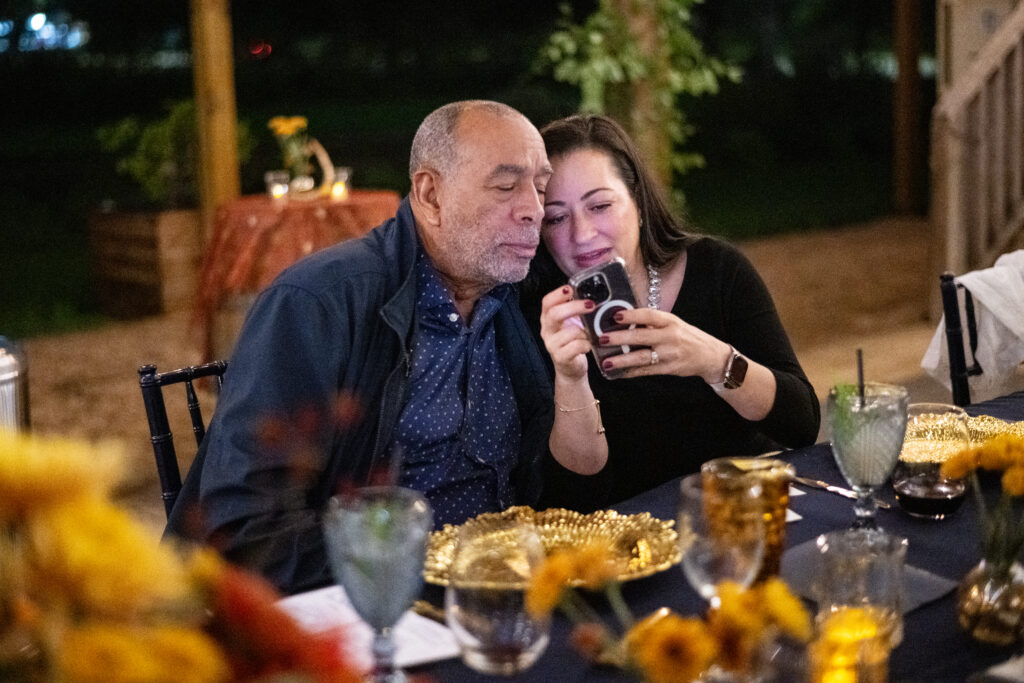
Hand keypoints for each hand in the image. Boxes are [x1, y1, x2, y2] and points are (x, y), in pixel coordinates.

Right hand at [539, 286, 592, 380]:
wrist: (571, 368)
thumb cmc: (573, 341)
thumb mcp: (572, 323)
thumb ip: (576, 309)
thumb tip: (592, 292)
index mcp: (548, 318)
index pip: (547, 302)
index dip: (557, 294)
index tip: (570, 288)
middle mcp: (547, 330)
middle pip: (554, 314)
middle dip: (574, 307)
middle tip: (591, 305)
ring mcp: (552, 345)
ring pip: (569, 332)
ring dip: (585, 331)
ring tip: (591, 332)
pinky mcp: (560, 357)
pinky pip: (576, 347)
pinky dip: (586, 344)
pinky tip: (589, 345)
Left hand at [595, 307, 730, 381]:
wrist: (710, 356)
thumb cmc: (687, 337)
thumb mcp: (674, 323)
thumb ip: (653, 322)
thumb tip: (625, 319)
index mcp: (670, 321)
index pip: (649, 315)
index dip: (632, 315)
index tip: (615, 315)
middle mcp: (670, 336)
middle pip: (641, 337)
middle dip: (619, 338)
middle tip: (602, 338)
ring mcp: (669, 354)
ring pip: (642, 357)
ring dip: (622, 360)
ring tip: (606, 362)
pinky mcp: (669, 369)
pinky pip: (646, 371)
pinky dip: (631, 372)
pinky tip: (619, 373)